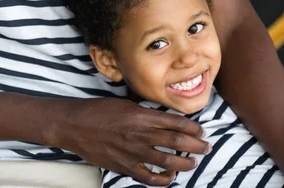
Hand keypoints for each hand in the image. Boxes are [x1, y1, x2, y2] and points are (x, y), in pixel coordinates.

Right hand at [55, 97, 210, 185]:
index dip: (192, 127)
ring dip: (185, 163)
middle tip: (207, 146)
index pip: (175, 122)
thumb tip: (164, 119)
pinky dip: (162, 181)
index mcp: (142, 115)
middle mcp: (140, 134)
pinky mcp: (124, 166)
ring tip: (194, 162)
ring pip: (167, 162)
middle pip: (176, 141)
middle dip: (196, 145)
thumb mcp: (126, 104)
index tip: (201, 130)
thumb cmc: (99, 110)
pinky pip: (148, 178)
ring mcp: (133, 152)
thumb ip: (145, 113)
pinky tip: (170, 178)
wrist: (76, 125)